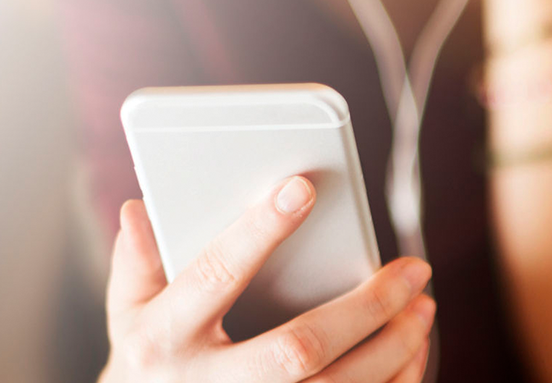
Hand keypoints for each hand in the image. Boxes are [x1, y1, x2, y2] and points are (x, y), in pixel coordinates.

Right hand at [99, 176, 435, 382]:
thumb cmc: (147, 365)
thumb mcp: (127, 315)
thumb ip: (138, 262)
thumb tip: (141, 206)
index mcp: (163, 338)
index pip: (216, 276)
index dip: (259, 231)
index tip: (303, 188)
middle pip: (300, 349)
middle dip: (367, 308)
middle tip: (414, 270)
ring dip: (393, 348)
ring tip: (423, 306)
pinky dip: (393, 382)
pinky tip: (412, 351)